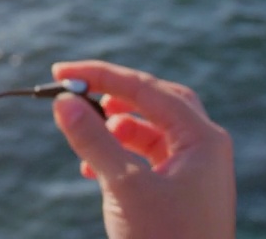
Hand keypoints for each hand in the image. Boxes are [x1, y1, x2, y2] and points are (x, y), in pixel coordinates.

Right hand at [51, 60, 235, 238]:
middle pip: (155, 101)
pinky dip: (120, 154)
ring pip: (151, 129)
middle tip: (74, 94)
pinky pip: (149, 156)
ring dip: (115, 129)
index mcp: (203, 139)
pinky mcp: (183, 192)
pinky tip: (94, 170)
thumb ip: (93, 140)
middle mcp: (205, 148)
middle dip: (113, 96)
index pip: (147, 89)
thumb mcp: (124, 187)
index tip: (60, 73)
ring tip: (85, 139)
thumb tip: (62, 102)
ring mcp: (196, 170)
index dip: (101, 76)